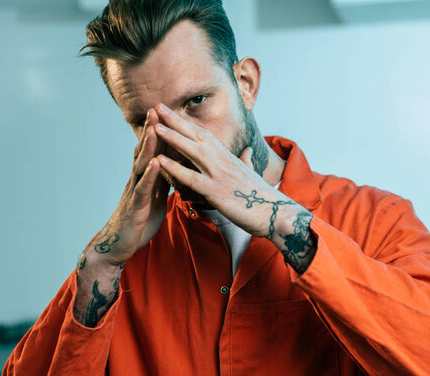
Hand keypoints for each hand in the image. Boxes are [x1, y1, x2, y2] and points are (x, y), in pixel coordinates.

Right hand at [91, 108, 170, 265]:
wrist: (120, 244)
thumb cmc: (139, 220)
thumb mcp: (155, 197)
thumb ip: (162, 181)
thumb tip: (174, 168)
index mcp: (145, 177)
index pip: (153, 150)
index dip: (159, 132)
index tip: (167, 112)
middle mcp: (137, 180)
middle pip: (145, 151)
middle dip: (152, 130)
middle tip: (157, 108)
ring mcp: (134, 191)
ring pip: (141, 165)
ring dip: (149, 146)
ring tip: (156, 128)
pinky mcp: (135, 206)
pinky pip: (143, 188)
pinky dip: (149, 175)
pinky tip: (155, 163)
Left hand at [153, 103, 300, 238]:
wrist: (275, 213)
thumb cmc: (262, 196)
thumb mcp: (252, 173)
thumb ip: (246, 160)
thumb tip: (246, 150)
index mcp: (229, 157)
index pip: (205, 134)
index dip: (187, 123)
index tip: (172, 112)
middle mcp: (223, 161)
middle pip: (196, 136)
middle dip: (176, 121)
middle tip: (156, 106)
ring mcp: (220, 175)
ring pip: (193, 152)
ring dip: (173, 139)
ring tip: (154, 127)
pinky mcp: (217, 192)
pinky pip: (192, 178)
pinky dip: (176, 169)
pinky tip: (160, 162)